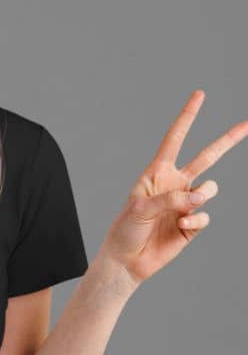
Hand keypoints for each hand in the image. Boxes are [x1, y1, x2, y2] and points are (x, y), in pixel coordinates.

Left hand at [99, 90, 247, 286]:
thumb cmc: (126, 230)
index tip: (200, 94)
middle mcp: (176, 184)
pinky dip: (194, 220)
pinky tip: (180, 227)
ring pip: (210, 188)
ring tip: (182, 211)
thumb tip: (201, 196)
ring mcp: (186, 203)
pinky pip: (205, 214)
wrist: (128, 260)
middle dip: (228, 139)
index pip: (175, 139)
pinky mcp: (193, 223)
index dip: (188, 116)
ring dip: (201, 196)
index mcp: (158, 172)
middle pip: (207, 156)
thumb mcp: (141, 208)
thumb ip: (171, 198)